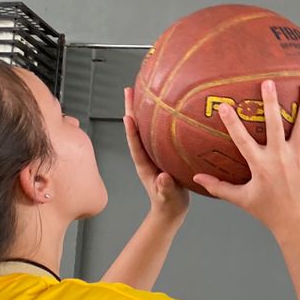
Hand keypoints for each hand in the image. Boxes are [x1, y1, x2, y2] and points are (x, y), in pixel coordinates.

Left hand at [123, 87, 188, 223]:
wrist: (170, 210)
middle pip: (136, 129)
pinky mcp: (160, 153)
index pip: (136, 145)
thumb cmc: (169, 205)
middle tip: (130, 89)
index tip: (128, 115)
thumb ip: (165, 188)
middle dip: (132, 109)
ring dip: (142, 109)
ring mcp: (151, 153)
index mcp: (144, 165)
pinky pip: (156, 132)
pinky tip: (162, 106)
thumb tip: (162, 177)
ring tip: (141, 90)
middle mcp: (145, 155)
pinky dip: (155, 117)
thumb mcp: (169, 198)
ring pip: (145, 127)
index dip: (131, 130)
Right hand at [194, 81, 299, 234]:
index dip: (232, 122)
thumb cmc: (267, 210)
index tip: (225, 106)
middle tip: (268, 83)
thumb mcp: (241, 199)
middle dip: (271, 102)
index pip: (242, 140)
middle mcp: (279, 157)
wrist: (296, 222)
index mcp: (260, 165)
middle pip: (275, 124)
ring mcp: (297, 157)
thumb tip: (197, 178)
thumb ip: (218, 187)